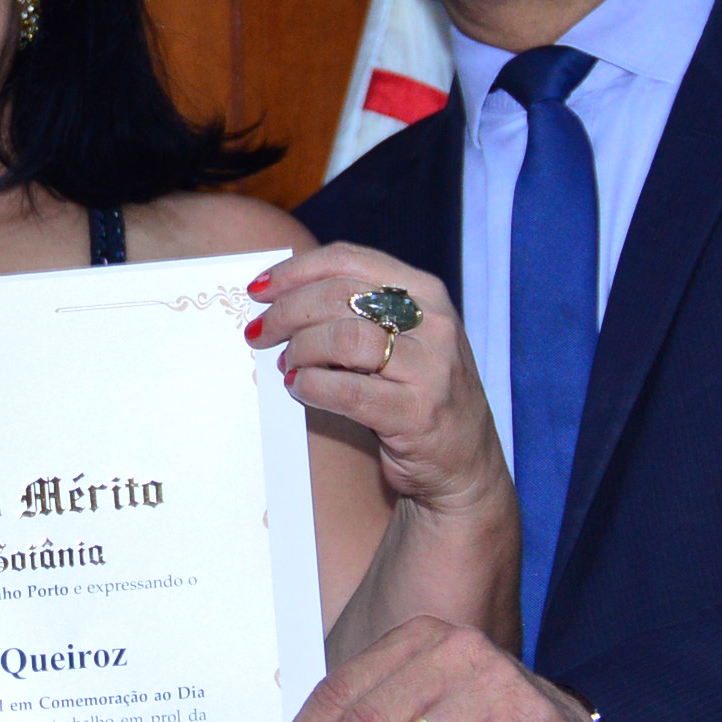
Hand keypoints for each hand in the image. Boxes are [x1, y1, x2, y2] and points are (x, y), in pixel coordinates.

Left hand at [247, 247, 507, 520]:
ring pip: (342, 338)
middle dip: (285, 313)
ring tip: (286, 365)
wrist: (464, 462)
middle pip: (338, 295)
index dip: (295, 271)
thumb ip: (358, 310)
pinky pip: (347, 391)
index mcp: (425, 292)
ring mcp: (431, 368)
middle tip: (259, 334)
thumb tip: (280, 294)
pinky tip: (299, 388)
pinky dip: (311, 386)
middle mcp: (434, 323)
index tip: (258, 290)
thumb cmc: (416, 391)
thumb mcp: (403, 336)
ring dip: (299, 350)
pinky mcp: (418, 413)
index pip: (348, 259)